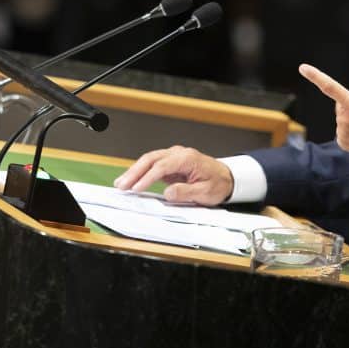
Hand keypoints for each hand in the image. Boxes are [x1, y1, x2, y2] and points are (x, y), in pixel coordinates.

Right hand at [113, 146, 233, 204]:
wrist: (227, 178)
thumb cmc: (218, 183)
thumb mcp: (205, 192)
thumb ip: (186, 192)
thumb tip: (168, 193)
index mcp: (187, 158)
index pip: (162, 166)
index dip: (147, 177)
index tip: (136, 188)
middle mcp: (178, 154)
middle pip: (151, 159)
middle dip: (134, 172)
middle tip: (121, 185)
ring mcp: (173, 157)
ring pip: (149, 160)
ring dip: (134, 171)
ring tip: (121, 183)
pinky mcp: (170, 163)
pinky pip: (152, 165)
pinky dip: (140, 172)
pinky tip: (131, 181)